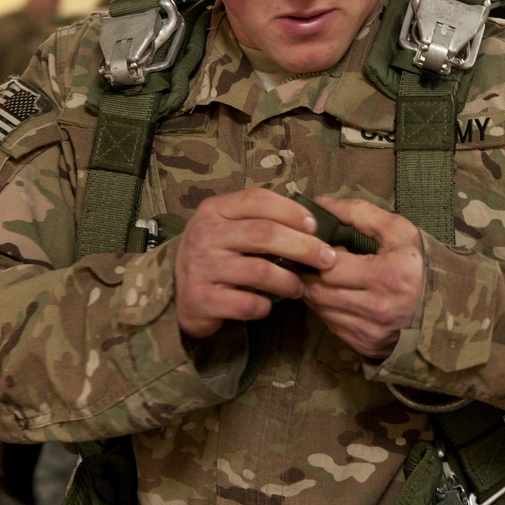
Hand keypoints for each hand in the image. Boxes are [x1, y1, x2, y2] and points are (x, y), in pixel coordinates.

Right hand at [174, 188, 336, 337]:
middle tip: (327, 259)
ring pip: (260, 271)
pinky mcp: (200, 300)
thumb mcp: (231, 227)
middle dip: (303, 246)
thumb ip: (262, 220)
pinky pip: (246, 303)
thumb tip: (313, 225)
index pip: (258, 199)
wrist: (177, 291)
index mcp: (215, 210)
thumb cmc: (218, 254)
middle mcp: (205, 234)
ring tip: (299, 286)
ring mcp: (201, 267)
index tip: (315, 226)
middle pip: (264, 234)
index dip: (292, 211)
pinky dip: (265, 305)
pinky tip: (269, 303)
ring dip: (289, 280)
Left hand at [300, 197, 424, 358]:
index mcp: (387, 277)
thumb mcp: (399, 232)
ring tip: (329, 277)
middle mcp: (377, 309)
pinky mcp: (366, 345)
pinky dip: (328, 309)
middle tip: (316, 261)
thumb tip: (321, 205)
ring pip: (320, 310)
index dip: (319, 255)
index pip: (328, 267)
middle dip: (311, 273)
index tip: (323, 247)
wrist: (448, 309)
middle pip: (318, 291)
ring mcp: (371, 331)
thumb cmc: (421, 266)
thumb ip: (360, 213)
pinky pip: (331, 326)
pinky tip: (341, 296)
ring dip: (316, 291)